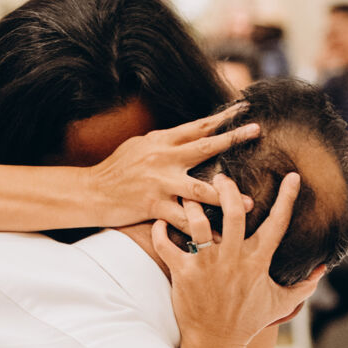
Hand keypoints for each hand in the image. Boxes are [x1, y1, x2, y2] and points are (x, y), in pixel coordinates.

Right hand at [86, 106, 258, 236]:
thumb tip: (189, 134)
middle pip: (204, 147)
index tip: (245, 109)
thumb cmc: (117, 169)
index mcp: (162, 141)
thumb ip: (166, 141)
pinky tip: (219, 238)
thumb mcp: (140, 146)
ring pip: (199, 190)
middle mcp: (163, 159)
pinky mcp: (154, 206)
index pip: (198, 126)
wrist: (91, 191)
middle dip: (232, 139)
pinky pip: (183, 221)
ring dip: (226, 197)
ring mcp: (160, 183)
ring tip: (248, 203)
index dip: (223, 117)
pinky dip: (202, 231)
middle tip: (256, 132)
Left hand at [153, 174, 324, 347]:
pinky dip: (161, 231)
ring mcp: (206, 266)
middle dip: (228, 190)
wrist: (216, 343)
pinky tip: (161, 221)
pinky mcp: (183, 274)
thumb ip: (304, 286)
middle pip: (233, 213)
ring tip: (187, 193)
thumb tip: (323, 270)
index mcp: (257, 261)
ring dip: (191, 205)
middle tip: (221, 177)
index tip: (292, 176)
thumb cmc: (248, 321)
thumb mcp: (280, 303)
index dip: (287, 198)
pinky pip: (167, 245)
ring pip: (198, 223)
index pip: (277, 224)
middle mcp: (232, 259)